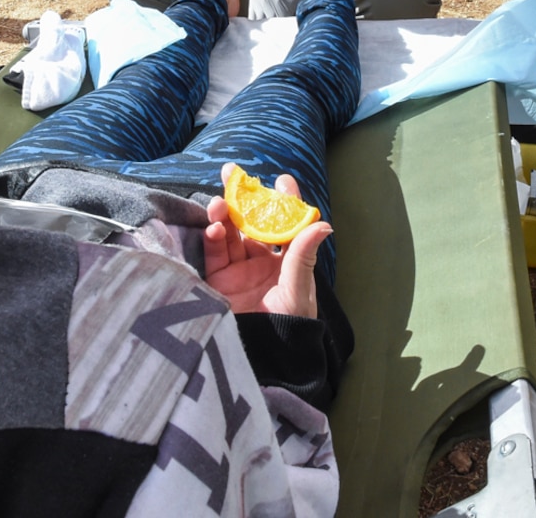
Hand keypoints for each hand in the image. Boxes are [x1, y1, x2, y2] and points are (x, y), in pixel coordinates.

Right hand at [202, 163, 329, 318]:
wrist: (264, 362)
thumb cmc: (289, 328)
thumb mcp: (298, 291)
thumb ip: (302, 256)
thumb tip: (322, 223)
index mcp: (287, 260)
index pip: (286, 224)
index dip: (284, 201)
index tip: (281, 179)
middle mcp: (261, 260)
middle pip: (251, 222)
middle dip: (242, 198)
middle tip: (232, 172)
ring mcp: (238, 270)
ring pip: (229, 233)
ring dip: (224, 216)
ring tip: (221, 204)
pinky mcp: (218, 282)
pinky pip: (214, 254)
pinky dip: (213, 239)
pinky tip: (214, 230)